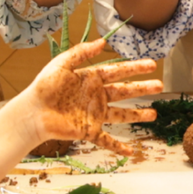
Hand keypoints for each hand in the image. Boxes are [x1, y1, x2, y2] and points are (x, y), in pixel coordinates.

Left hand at [24, 38, 161, 153]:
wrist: (32, 111)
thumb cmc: (44, 86)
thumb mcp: (62, 63)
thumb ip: (82, 52)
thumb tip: (104, 42)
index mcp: (91, 79)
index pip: (118, 71)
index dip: (135, 68)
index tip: (152, 64)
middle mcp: (96, 96)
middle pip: (124, 92)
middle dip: (142, 89)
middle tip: (160, 85)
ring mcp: (94, 114)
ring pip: (121, 115)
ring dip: (137, 115)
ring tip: (154, 114)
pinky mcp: (88, 131)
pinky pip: (106, 140)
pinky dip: (118, 147)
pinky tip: (131, 151)